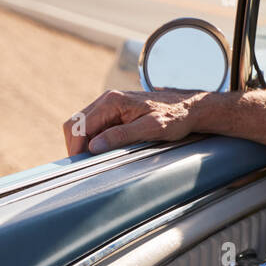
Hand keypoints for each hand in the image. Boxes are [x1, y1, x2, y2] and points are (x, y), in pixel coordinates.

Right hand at [63, 89, 207, 155]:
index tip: (81, 165)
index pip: (80, 126)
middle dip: (77, 146)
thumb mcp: (152, 128)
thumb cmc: (175, 117)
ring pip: (82, 126)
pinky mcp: (114, 111)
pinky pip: (94, 126)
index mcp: (113, 101)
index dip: (76, 148)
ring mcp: (110, 105)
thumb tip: (95, 145)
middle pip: (75, 125)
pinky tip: (105, 150)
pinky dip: (93, 139)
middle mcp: (107, 100)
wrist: (190, 108)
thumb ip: (122, 135)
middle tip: (86, 165)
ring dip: (84, 143)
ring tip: (96, 159)